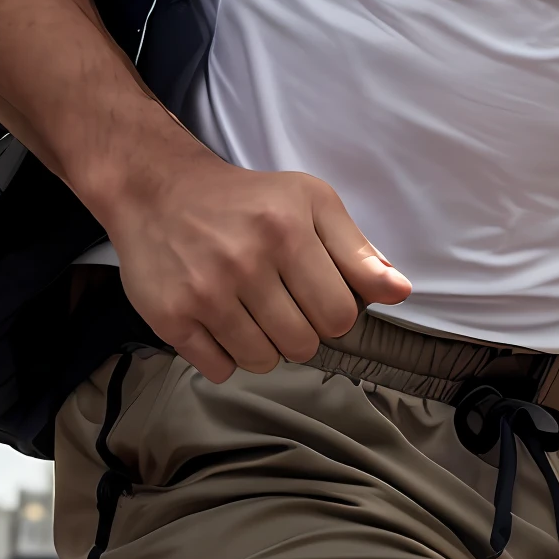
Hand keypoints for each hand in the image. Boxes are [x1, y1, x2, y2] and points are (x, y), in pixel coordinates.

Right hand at [107, 148, 409, 384]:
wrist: (158, 189)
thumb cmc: (248, 199)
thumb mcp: (311, 202)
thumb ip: (357, 249)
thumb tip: (400, 291)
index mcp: (288, 231)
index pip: (339, 315)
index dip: (334, 312)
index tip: (317, 295)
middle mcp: (245, 262)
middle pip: (303, 345)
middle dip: (301, 332)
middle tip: (282, 303)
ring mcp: (204, 293)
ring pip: (262, 361)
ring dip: (264, 347)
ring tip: (252, 312)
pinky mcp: (170, 317)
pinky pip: (219, 369)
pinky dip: (225, 357)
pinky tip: (220, 322)